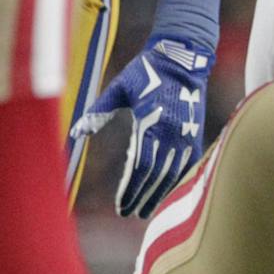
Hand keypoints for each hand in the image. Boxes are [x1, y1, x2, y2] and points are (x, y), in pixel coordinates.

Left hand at [74, 35, 214, 217]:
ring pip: (174, 174)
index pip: (140, 166)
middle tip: (130, 214)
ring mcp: (187, 135)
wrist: (183, 59)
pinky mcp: (196, 135)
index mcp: (151, 122)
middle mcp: (172, 133)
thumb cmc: (146, 71)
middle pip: (157, 176)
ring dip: (160, 194)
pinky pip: (187, 166)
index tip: (120, 206)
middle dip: (143, 197)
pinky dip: (176, 182)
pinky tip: (167, 192)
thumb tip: (77, 134)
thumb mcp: (119, 89)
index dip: (130, 189)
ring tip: (147, 210)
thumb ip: (98, 112)